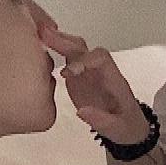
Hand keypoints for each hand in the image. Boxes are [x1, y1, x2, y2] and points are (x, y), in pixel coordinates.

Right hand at [38, 17, 147, 143]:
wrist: (127, 127)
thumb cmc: (126, 126)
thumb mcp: (118, 129)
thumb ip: (102, 120)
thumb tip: (81, 111)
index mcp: (113, 79)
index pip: (101, 58)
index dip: (83, 60)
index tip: (67, 74)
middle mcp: (100, 71)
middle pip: (84, 49)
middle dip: (65, 42)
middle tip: (44, 36)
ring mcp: (88, 72)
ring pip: (75, 50)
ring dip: (58, 41)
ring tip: (37, 35)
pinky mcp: (79, 78)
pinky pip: (67, 59)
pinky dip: (54, 52)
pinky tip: (38, 48)